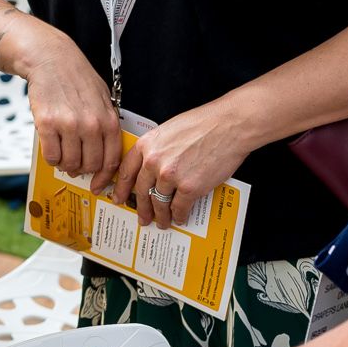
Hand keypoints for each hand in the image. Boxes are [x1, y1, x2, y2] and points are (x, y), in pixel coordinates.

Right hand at [22, 29, 123, 193]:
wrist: (52, 59)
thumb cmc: (77, 78)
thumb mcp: (103, 99)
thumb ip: (106, 125)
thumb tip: (106, 154)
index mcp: (108, 120)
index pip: (111, 160)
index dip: (104, 177)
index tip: (98, 184)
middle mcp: (91, 125)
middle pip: (89, 165)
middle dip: (82, 170)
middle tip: (75, 166)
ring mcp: (69, 126)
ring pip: (69, 163)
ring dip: (65, 164)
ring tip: (62, 155)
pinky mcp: (47, 124)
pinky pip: (51, 155)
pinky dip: (51, 158)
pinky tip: (51, 148)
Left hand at [115, 96, 256, 229]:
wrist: (228, 126)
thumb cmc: (203, 124)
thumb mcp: (168, 131)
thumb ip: (156, 149)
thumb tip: (151, 167)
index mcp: (146, 145)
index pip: (126, 171)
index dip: (121, 188)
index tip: (118, 198)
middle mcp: (153, 161)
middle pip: (141, 191)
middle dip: (141, 208)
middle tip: (142, 217)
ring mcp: (170, 176)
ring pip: (159, 202)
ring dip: (161, 215)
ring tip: (162, 222)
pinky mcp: (189, 188)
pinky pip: (179, 207)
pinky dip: (179, 215)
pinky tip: (180, 217)